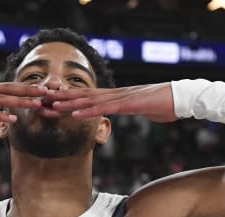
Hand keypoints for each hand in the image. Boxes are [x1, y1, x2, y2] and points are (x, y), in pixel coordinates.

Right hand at [0, 82, 47, 124]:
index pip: (7, 87)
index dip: (25, 88)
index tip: (41, 90)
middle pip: (9, 89)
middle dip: (29, 91)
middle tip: (48, 93)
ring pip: (2, 99)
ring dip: (21, 102)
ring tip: (37, 104)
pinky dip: (1, 115)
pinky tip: (13, 120)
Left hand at [47, 83, 176, 121]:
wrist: (182, 99)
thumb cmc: (166, 105)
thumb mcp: (145, 110)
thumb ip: (135, 110)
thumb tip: (132, 112)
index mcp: (118, 97)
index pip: (89, 97)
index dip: (71, 98)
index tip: (53, 100)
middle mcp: (116, 94)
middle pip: (84, 96)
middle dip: (62, 98)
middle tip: (42, 100)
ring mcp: (121, 98)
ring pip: (89, 101)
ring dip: (69, 104)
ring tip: (51, 106)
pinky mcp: (127, 105)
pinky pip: (104, 109)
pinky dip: (88, 111)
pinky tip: (74, 114)